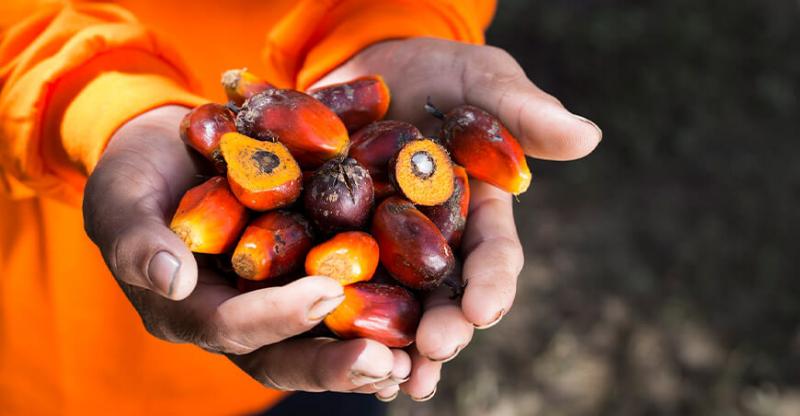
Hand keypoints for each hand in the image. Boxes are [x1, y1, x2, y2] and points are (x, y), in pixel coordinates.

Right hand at [83, 106, 410, 394]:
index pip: (232, 325)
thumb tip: (171, 279)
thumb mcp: (121, 197)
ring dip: (368, 353)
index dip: (275, 316)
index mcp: (188, 309)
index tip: (324, 292)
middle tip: (387, 362)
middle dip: (334, 362)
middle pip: (284, 355)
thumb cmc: (135, 173)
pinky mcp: (303, 276)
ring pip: (320, 342)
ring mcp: (272, 302)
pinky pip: (343, 302)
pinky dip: (380, 313)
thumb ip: (137, 239)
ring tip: (417, 358)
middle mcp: (236, 317)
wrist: (172, 148)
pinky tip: (422, 313)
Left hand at [312, 37, 601, 400]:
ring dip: (396, 343)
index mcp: (481, 211)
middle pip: (446, 295)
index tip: (485, 307)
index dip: (492, 282)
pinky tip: (329, 342)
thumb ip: (524, 111)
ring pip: (396, 303)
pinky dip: (337, 312)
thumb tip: (587, 136)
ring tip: (393, 380)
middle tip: (433, 352)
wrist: (377, 63)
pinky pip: (338, 278)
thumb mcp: (483, 80)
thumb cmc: (444, 72)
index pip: (495, 254)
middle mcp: (439, 240)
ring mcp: (387, 243)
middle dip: (445, 327)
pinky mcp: (339, 237)